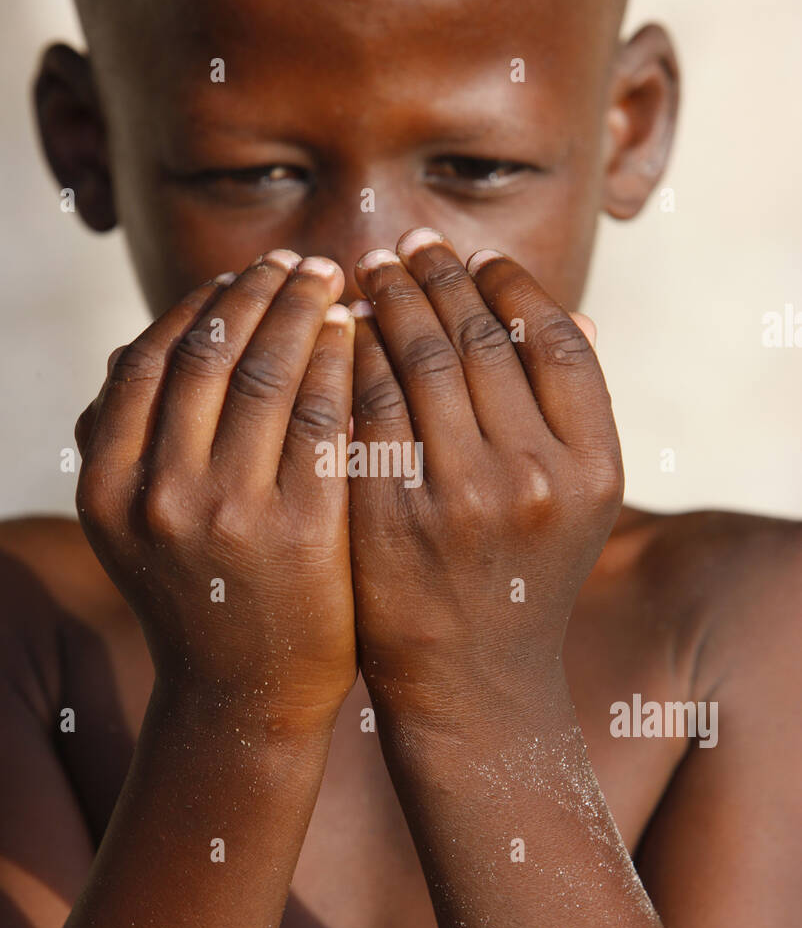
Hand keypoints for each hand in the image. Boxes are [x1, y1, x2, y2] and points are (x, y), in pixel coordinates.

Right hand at [75, 250, 356, 730]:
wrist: (245, 695)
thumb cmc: (198, 593)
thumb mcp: (133, 523)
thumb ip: (126, 442)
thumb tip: (129, 349)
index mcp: (105, 482)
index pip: (149, 358)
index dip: (202, 305)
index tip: (243, 273)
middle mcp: (156, 492)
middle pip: (211, 354)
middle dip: (260, 292)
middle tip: (301, 261)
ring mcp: (227, 511)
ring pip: (268, 374)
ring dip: (302, 312)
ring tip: (332, 283)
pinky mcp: (299, 529)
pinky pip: (322, 416)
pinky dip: (338, 362)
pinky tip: (356, 336)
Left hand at [348, 229, 622, 730]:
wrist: (468, 684)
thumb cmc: (521, 579)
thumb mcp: (574, 506)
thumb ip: (575, 415)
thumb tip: (581, 314)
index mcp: (593, 467)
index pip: (553, 338)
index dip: (510, 284)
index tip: (474, 254)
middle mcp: (535, 478)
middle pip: (481, 337)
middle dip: (437, 276)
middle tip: (407, 244)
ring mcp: (459, 497)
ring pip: (419, 358)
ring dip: (387, 302)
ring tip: (366, 274)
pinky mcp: (388, 514)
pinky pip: (364, 404)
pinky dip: (349, 357)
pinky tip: (335, 334)